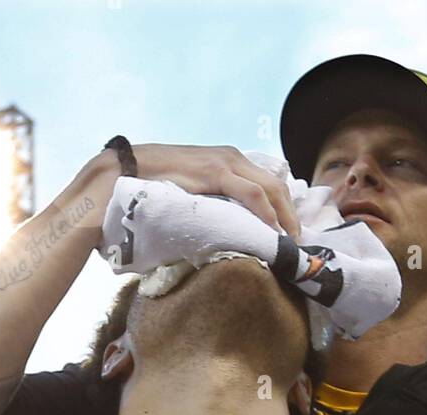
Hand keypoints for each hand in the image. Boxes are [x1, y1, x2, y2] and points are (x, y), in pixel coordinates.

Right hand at [132, 143, 299, 235]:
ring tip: (290, 243)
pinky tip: (273, 231)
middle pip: (277, 187)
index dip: (286, 210)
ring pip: (271, 188)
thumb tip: (228, 230)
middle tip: (297, 245)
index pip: (270, 184)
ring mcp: (225, 162)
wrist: (128, 167)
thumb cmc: (156, 185)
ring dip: (285, 217)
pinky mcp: (216, 172)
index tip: (292, 236)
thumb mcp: (195, 193)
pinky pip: (252, 193)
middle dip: (292, 216)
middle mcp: (233, 157)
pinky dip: (267, 213)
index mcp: (230, 161)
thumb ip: (214, 203)